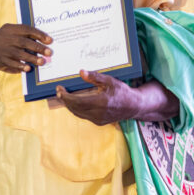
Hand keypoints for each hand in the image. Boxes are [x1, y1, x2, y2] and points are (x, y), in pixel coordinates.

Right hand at [0, 24, 51, 99]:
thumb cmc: (4, 43)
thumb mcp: (10, 35)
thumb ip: (24, 36)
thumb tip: (43, 43)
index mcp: (9, 28)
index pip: (26, 29)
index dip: (39, 34)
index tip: (50, 40)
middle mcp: (5, 38)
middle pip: (24, 42)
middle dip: (38, 47)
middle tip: (49, 52)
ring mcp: (2, 49)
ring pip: (19, 54)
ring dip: (32, 58)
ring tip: (42, 62)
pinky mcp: (0, 60)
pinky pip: (12, 63)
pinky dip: (21, 66)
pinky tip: (29, 68)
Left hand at [56, 70, 178, 125]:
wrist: (134, 106)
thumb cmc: (123, 92)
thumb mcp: (110, 81)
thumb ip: (95, 77)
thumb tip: (81, 72)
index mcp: (99, 103)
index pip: (76, 101)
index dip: (65, 96)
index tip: (59, 89)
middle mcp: (97, 113)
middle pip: (74, 108)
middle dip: (65, 100)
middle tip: (59, 91)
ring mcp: (98, 119)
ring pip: (78, 113)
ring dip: (70, 105)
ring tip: (64, 96)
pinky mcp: (99, 122)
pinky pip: (83, 116)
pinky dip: (77, 109)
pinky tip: (75, 102)